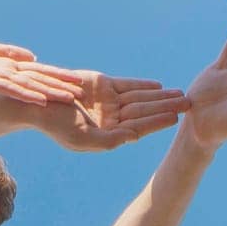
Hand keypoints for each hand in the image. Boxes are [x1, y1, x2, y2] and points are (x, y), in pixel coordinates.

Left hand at [0, 29, 84, 106]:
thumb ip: (8, 53)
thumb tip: (31, 56)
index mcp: (4, 68)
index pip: (36, 73)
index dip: (57, 77)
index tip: (80, 82)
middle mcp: (1, 76)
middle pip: (36, 82)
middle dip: (58, 88)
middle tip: (82, 95)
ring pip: (25, 87)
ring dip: (47, 94)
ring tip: (68, 99)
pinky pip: (5, 87)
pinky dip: (22, 92)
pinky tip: (38, 98)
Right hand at [30, 72, 189, 150]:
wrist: (38, 103)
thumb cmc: (58, 126)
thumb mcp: (83, 138)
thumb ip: (110, 140)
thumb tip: (135, 137)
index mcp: (109, 134)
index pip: (139, 127)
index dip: (157, 122)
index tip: (176, 118)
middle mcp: (112, 118)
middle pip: (144, 111)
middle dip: (166, 107)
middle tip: (188, 103)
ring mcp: (108, 102)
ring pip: (140, 98)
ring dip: (159, 96)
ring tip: (180, 94)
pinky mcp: (103, 85)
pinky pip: (127, 85)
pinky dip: (142, 85)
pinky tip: (158, 85)